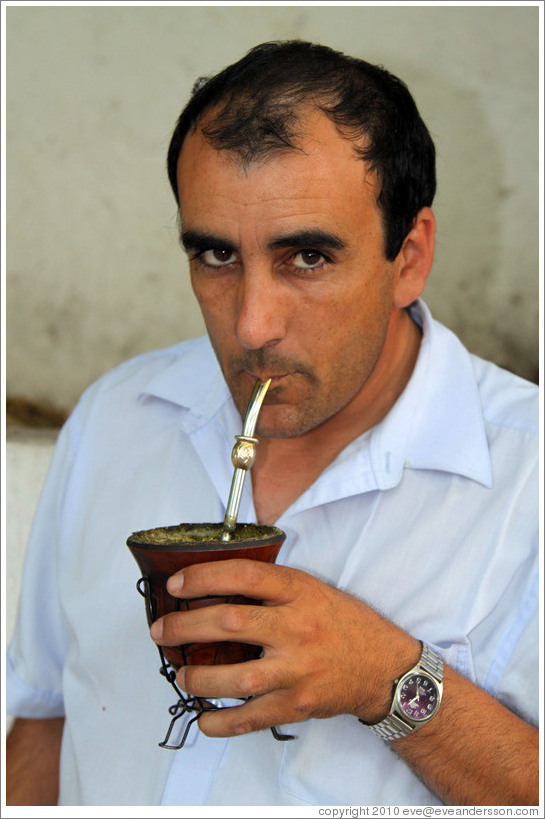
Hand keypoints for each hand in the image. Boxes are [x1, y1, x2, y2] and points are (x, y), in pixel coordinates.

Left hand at [150, 559, 420, 737]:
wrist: (383, 666)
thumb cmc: (343, 623)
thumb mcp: (312, 589)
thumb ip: (272, 586)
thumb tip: (216, 585)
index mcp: (299, 592)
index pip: (243, 575)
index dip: (203, 576)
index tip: (176, 583)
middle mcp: (296, 628)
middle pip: (229, 622)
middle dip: (184, 626)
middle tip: (161, 630)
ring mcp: (297, 670)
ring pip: (234, 676)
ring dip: (197, 677)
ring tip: (180, 674)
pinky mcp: (297, 704)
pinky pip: (250, 717)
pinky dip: (221, 721)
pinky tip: (204, 718)